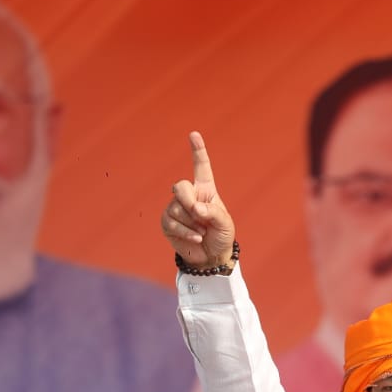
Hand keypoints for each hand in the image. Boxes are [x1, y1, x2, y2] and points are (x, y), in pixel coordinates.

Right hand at [161, 131, 236, 267]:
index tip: (194, 134)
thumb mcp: (224, 223)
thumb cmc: (221, 236)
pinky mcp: (167, 222)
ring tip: (202, 233)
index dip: (197, 151)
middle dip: (188, 201)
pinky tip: (196, 239)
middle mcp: (189, 196)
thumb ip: (213, 212)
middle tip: (199, 215)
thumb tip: (195, 208)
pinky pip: (171, 223)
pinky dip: (186, 233)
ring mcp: (176, 208)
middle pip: (180, 187)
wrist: (211, 257)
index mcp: (205, 190)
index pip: (201, 167)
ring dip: (192, 224)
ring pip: (177, 208)